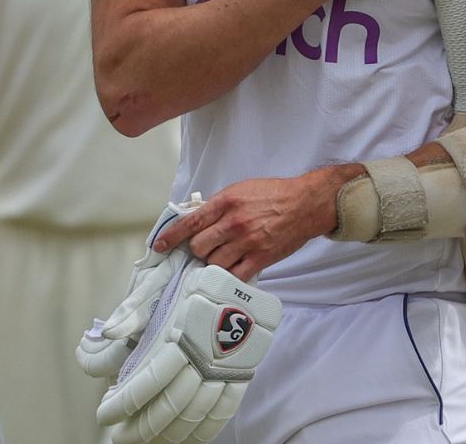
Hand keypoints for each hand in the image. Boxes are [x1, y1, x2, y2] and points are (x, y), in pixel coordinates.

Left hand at [95, 259, 280, 443]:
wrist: (241, 265)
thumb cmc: (195, 271)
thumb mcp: (162, 279)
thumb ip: (134, 307)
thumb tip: (107, 332)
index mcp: (183, 334)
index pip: (148, 382)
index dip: (124, 403)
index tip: (104, 414)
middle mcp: (206, 355)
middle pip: (170, 405)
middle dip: (140, 427)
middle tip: (119, 436)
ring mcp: (228, 366)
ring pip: (196, 413)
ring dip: (169, 433)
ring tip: (146, 440)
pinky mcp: (244, 369)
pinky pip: (225, 409)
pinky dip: (205, 429)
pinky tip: (187, 437)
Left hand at [153, 171, 349, 280]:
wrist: (305, 204)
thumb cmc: (274, 194)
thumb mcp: (241, 190)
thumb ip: (218, 205)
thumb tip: (195, 218)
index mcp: (226, 202)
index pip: (190, 222)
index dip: (171, 237)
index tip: (160, 246)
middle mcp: (233, 223)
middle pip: (199, 247)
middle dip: (199, 250)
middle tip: (207, 247)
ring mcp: (247, 243)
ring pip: (214, 262)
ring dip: (214, 262)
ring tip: (223, 256)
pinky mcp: (260, 258)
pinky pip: (234, 275)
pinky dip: (228, 275)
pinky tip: (230, 270)